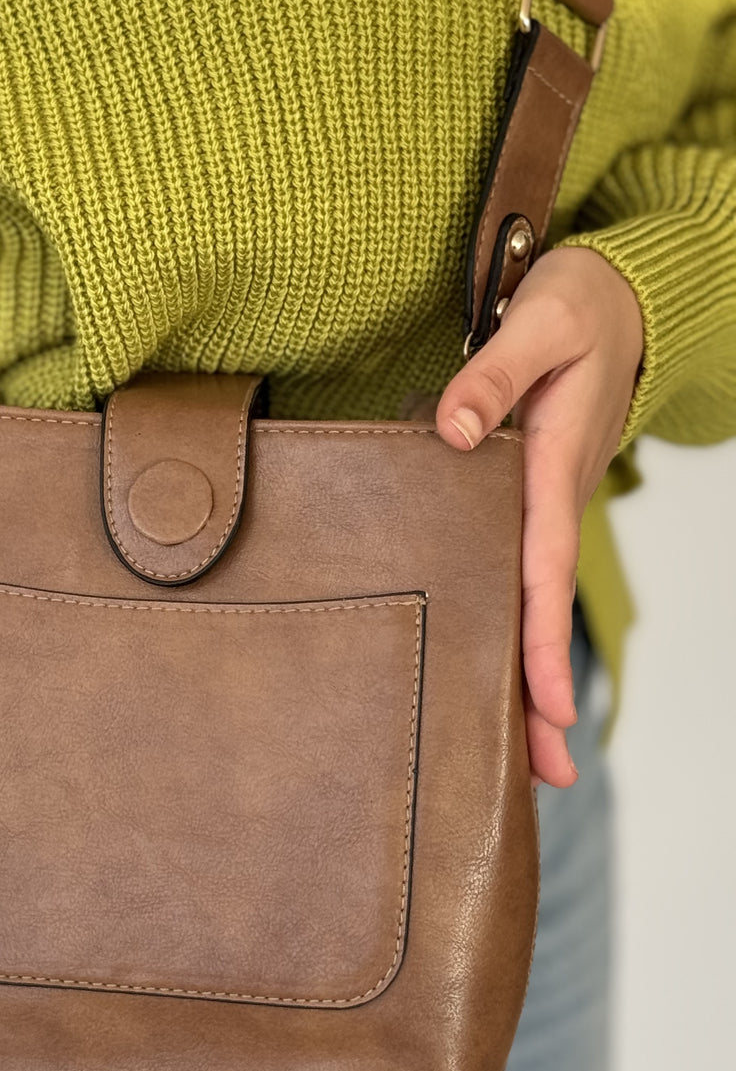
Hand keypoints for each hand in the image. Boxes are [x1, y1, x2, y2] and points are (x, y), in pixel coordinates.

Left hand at [435, 244, 642, 787]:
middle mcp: (551, 497)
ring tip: (524, 756)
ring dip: (526, 672)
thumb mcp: (539, 323)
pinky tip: (493, 666)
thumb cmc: (575, 306)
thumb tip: (455, 435)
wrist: (614, 296)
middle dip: (541, 691)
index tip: (547, 706)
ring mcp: (541, 502)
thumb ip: (494, 375)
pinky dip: (512, 624)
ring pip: (530, 599)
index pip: (542, 566)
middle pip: (541, 608)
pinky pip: (517, 570)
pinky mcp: (526, 495)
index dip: (542, 638)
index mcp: (554, 465)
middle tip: (541, 774)